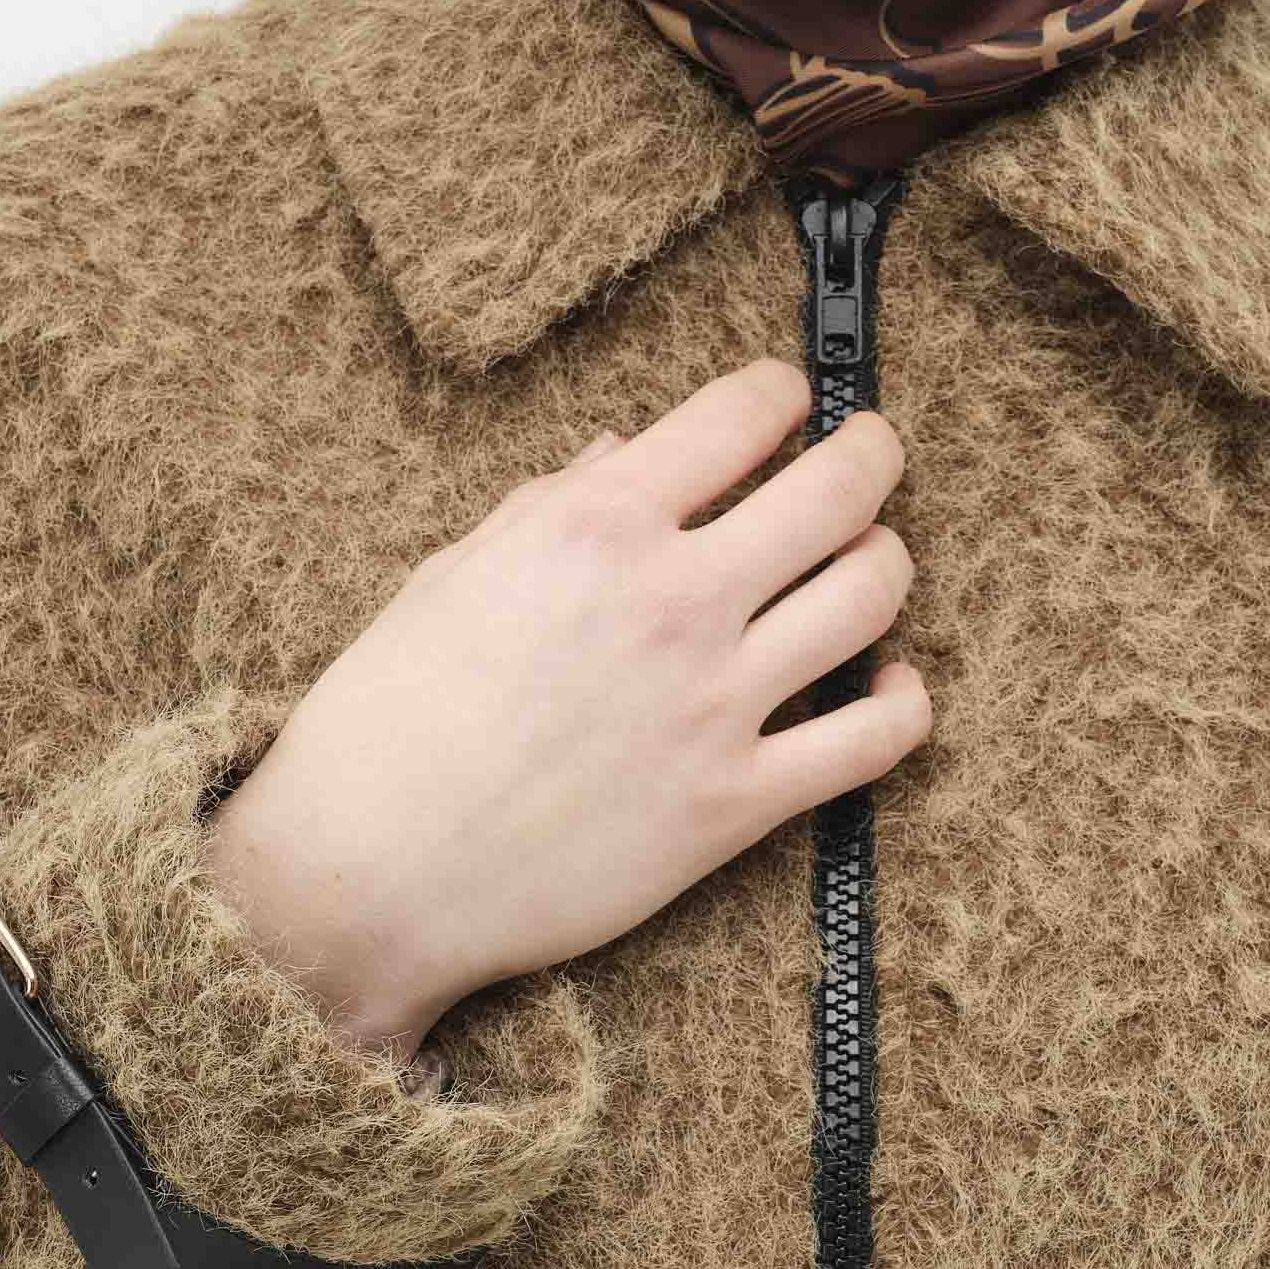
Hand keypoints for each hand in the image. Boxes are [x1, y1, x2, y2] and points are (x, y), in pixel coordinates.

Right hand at [198, 354, 929, 1056]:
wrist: (366, 876)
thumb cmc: (384, 725)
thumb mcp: (449, 579)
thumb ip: (547, 507)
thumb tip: (622, 454)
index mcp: (593, 529)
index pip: (741, 413)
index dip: (782, 392)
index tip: (789, 398)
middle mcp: (671, 601)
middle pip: (839, 489)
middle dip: (872, 450)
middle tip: (869, 448)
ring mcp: (714, 703)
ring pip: (872, 595)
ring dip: (886, 560)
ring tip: (868, 558)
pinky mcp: (737, 804)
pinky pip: (874, 740)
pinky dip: (903, 700)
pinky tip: (888, 683)